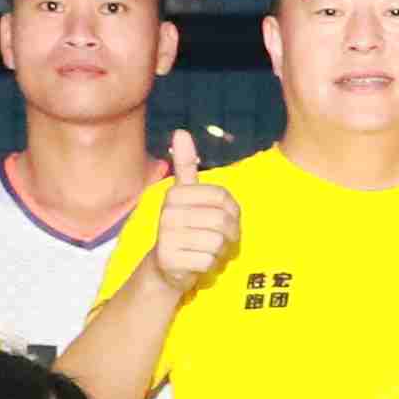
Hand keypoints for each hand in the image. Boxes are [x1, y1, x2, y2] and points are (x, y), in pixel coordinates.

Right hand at [144, 126, 240, 295]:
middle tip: (223, 239)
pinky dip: (211, 265)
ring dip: (220, 250)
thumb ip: (185, 165)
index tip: (225, 217)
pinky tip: (199, 263)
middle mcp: (167, 213)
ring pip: (217, 241)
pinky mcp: (170, 260)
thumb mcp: (185, 195)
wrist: (165, 267)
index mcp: (175, 194)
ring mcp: (167, 238)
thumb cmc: (183, 227)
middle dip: (230, 233)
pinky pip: (209, 261)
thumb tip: (180, 131)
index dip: (233, 210)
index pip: (223, 197)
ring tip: (208, 250)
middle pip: (222, 220)